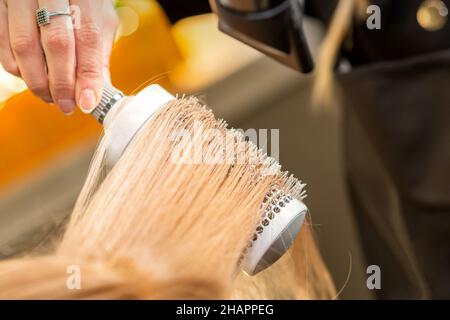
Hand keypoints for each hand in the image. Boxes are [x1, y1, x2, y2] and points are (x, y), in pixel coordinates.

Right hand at [0, 0, 118, 113]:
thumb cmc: (81, 0)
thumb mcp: (99, 18)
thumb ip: (98, 53)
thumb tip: (95, 94)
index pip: (88, 38)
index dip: (87, 75)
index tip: (87, 102)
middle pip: (56, 43)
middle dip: (62, 83)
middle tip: (68, 106)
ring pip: (24, 46)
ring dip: (38, 81)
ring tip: (51, 97)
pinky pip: (3, 44)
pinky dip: (18, 69)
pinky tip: (32, 78)